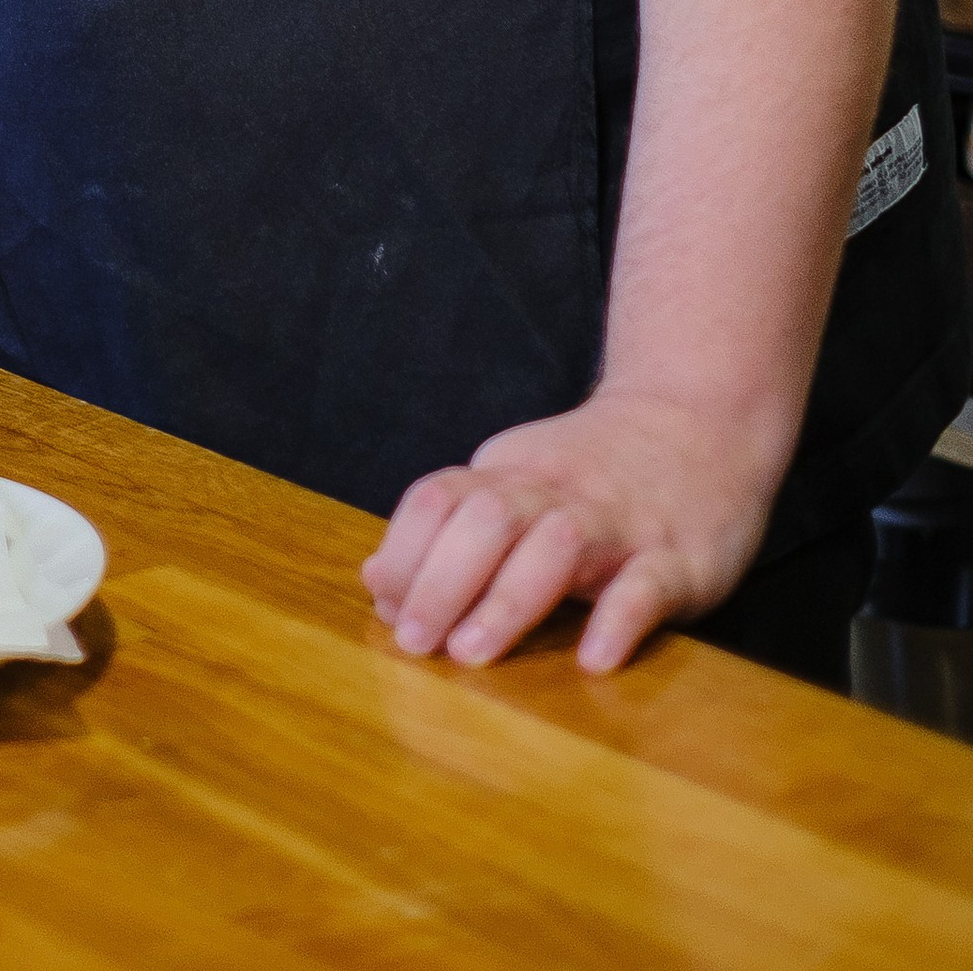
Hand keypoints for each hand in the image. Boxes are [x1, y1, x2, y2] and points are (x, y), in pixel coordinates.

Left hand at [362, 385, 782, 674]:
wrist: (702, 418)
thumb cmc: (594, 470)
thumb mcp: (515, 481)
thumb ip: (450, 529)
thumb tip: (376, 580)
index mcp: (511, 475)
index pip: (440, 500)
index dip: (405, 553)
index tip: (385, 608)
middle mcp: (556, 492)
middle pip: (486, 520)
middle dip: (442, 581)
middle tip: (415, 643)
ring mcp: (619, 522)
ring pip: (557, 546)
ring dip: (508, 600)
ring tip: (474, 654)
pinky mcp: (677, 557)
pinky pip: (645, 586)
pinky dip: (617, 620)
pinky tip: (593, 659)